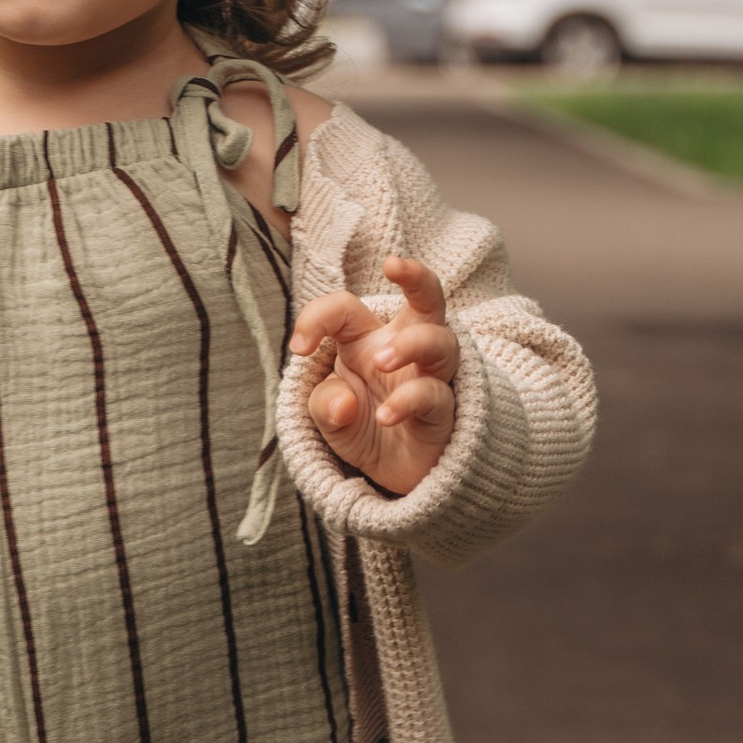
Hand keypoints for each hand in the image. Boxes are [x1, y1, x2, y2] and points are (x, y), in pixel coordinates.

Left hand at [290, 257, 457, 497]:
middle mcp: (405, 348)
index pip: (346, 307)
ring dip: (412, 342)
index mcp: (368, 338)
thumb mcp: (329, 416)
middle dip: (417, 274)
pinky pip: (434, 395)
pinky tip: (385, 416)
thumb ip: (325, 403)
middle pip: (428, 297)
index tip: (299, 348)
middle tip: (392, 265)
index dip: (318, 317)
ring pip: (442, 341)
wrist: (394, 476)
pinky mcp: (443, 412)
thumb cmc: (362, 429)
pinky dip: (407, 401)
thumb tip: (344, 403)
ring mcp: (430, 377)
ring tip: (381, 361)